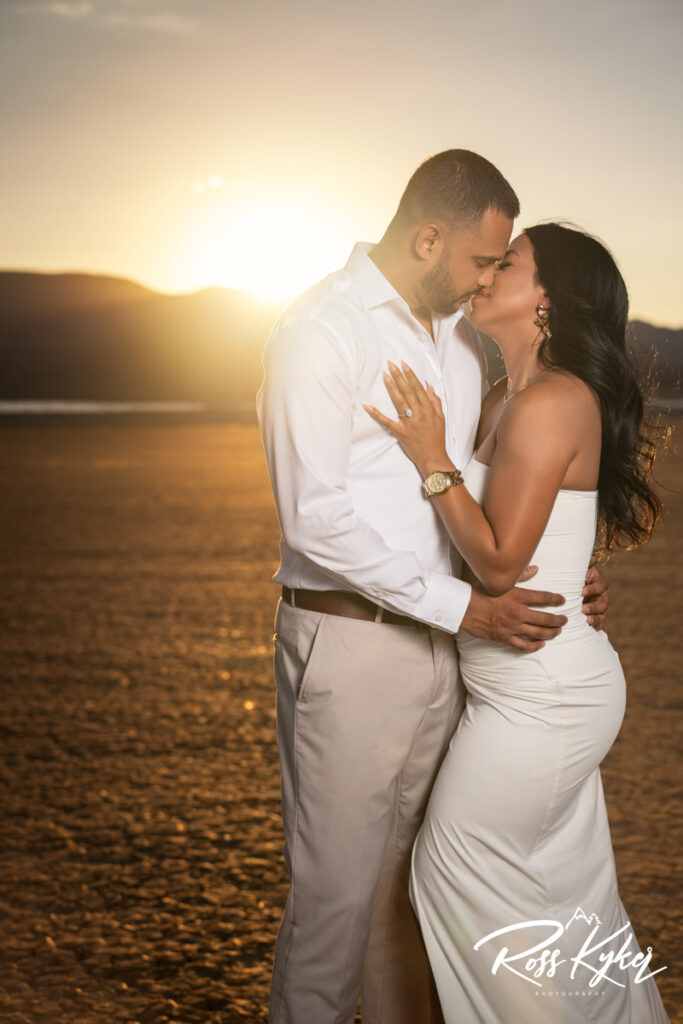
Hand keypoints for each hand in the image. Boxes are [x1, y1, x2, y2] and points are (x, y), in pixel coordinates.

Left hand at [363, 360, 450, 474]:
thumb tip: (428, 385)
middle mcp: (419, 414)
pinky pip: (386, 421)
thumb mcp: (440, 418)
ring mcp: (409, 423)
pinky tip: (368, 405)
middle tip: (390, 364)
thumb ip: (435, 401)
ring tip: (384, 375)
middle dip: (398, 376)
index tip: (403, 364)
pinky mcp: (400, 432)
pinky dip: (376, 413)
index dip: (410, 375)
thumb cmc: (437, 438)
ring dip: (391, 387)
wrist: (433, 458)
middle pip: (407, 391)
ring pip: (398, 401)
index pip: (418, 388)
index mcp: (428, 409)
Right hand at [461, 574, 567, 651]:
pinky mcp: (505, 637)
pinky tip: (541, 644)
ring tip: (558, 631)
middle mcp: (518, 612)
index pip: (544, 597)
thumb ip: (520, 575)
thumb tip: (535, 569)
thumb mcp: (500, 581)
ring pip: (538, 633)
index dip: (556, 599)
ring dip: (551, 632)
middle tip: (565, 619)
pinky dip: (535, 646)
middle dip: (559, 620)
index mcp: (517, 596)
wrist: (464, 609)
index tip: (562, 600)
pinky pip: (523, 645)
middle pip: (546, 618)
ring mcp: (512, 627)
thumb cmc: (479, 593)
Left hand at [582, 555, 608, 628]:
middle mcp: (602, 594)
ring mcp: (599, 605)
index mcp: (600, 582)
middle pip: (603, 602)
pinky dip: (597, 626)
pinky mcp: (595, 613)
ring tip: (588, 621)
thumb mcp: (582, 567)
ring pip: (602, 613)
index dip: (592, 589)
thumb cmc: (578, 573)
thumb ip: (587, 563)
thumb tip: (592, 558)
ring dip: (596, 618)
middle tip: (583, 609)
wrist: (575, 582)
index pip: (600, 586)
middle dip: (594, 607)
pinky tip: (593, 630)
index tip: (582, 592)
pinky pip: (599, 621)